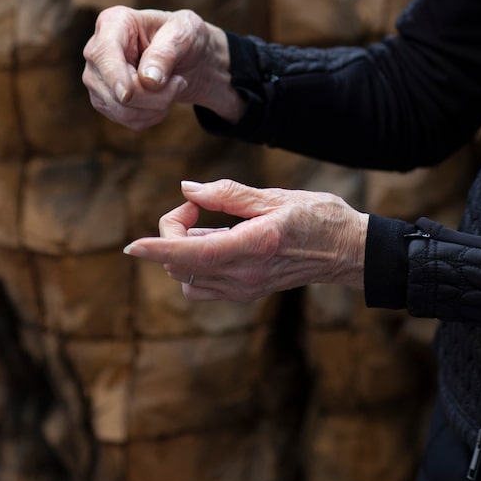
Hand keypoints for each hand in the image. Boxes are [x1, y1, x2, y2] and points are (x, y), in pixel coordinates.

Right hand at [82, 6, 242, 130]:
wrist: (188, 57)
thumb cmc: (185, 37)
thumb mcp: (185, 33)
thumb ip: (167, 52)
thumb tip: (148, 80)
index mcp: (114, 22)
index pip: (105, 53)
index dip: (114, 75)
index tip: (127, 95)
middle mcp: (97, 51)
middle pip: (114, 87)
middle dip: (153, 95)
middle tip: (181, 83)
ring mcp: (97, 77)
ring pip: (120, 108)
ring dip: (156, 106)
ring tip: (174, 86)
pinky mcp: (104, 100)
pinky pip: (126, 119)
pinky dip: (151, 115)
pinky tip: (163, 99)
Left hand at [123, 178, 368, 300]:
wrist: (349, 251)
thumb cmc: (320, 217)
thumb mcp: (276, 197)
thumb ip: (229, 194)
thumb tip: (187, 188)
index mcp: (253, 246)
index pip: (190, 252)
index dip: (157, 248)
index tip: (131, 244)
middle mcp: (245, 275)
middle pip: (181, 263)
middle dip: (173, 231)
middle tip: (199, 202)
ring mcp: (245, 288)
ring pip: (187, 277)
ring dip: (182, 249)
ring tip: (208, 219)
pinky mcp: (247, 292)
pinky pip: (204, 283)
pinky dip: (196, 261)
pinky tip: (217, 236)